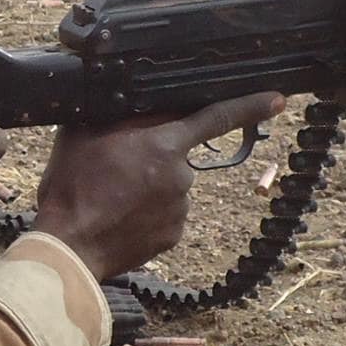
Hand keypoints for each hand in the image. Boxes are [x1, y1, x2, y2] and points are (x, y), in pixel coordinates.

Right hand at [31, 93, 288, 282]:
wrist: (68, 246)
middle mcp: (181, 177)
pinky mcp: (174, 236)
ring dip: (150, 187)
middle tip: (114, 168)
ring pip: (171, 187)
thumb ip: (121, 113)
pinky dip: (149, 213)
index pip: (216, 117)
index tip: (277, 99)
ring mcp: (180, 210)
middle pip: (177, 155)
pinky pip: (168, 215)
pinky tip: (122, 217)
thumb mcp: (87, 131)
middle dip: (154, 157)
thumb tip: (139, 100)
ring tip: (111, 197)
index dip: (250, 105)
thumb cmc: (70, 186)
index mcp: (164, 145)